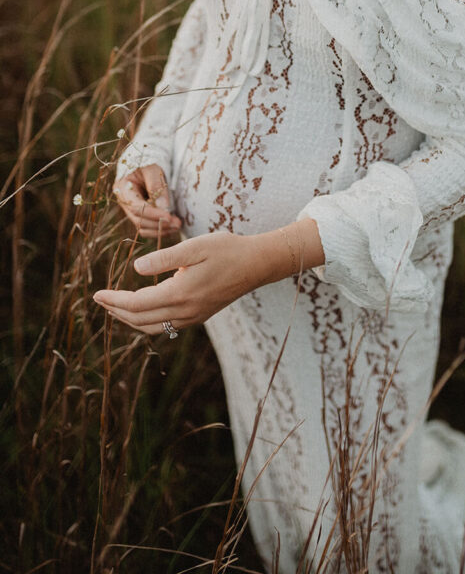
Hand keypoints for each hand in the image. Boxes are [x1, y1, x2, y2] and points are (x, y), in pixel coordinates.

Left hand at [92, 230, 264, 334]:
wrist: (257, 264)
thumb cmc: (227, 249)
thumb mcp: (195, 246)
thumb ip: (164, 258)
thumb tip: (135, 268)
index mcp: (181, 293)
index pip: (137, 304)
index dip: (114, 300)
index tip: (97, 294)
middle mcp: (186, 311)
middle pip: (141, 320)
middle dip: (117, 311)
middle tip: (100, 300)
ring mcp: (194, 317)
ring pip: (153, 327)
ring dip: (130, 320)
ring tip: (115, 307)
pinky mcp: (200, 316)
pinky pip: (166, 326)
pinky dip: (147, 321)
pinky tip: (143, 309)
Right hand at [112, 164, 181, 238]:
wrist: (147, 162)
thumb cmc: (149, 161)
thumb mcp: (153, 168)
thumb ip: (156, 186)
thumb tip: (163, 208)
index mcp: (123, 189)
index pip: (136, 207)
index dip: (153, 214)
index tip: (170, 217)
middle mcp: (125, 202)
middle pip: (139, 220)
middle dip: (159, 224)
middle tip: (178, 224)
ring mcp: (131, 210)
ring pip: (143, 227)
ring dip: (160, 230)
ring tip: (178, 226)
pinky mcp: (140, 214)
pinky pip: (148, 227)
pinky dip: (159, 230)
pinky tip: (172, 226)